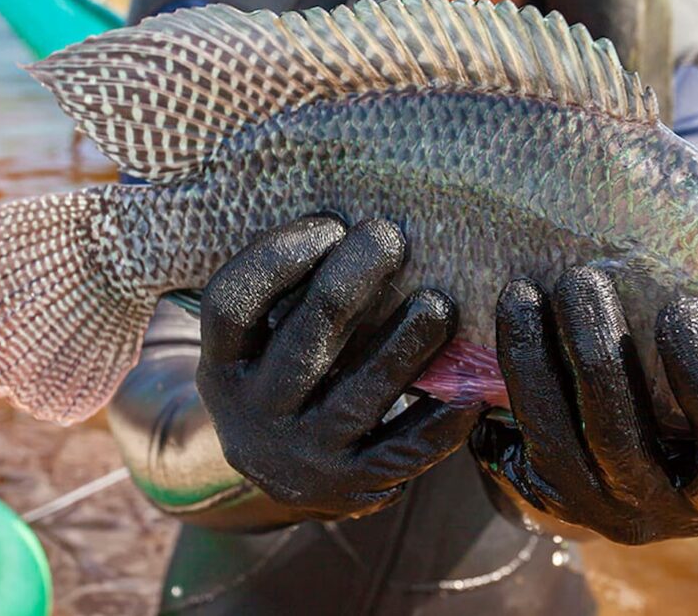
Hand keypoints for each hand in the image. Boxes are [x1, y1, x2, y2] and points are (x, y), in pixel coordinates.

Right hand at [196, 216, 479, 520]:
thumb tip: (351, 212)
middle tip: (390, 237)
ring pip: (358, 397)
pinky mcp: (353, 486)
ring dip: (403, 346)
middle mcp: (255, 413)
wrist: (286, 476)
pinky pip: (403, 452)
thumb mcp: (261, 342)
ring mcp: (304, 454)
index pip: (231, 305)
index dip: (275, 259)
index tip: (330, 222)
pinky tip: (474, 392)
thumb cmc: (287, 375)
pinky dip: (440, 422)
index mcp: (223, 365)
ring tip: (440, 303)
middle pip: (302, 341)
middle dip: (348, 284)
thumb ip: (288, 291)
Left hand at [471, 267, 697, 543]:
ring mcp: (626, 507)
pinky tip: (511, 311)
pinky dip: (520, 378)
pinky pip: (535, 450)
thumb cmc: (639, 347)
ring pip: (611, 449)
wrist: (548, 414)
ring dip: (585, 361)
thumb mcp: (683, 305)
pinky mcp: (554, 501)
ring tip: (547, 286)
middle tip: (672, 305)